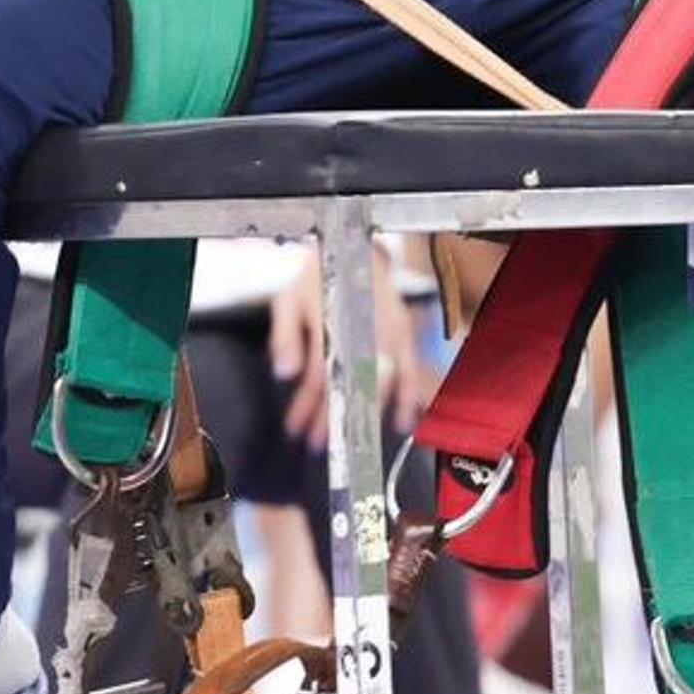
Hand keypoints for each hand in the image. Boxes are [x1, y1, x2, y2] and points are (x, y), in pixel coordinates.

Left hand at [269, 245, 422, 445]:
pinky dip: (408, 399)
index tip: (296, 428)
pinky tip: (401, 424)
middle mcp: (366, 332)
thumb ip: (285, 336)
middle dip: (333, 421)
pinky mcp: (406, 333)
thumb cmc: (319, 276)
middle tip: (317, 445)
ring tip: (349, 442)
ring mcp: (391, 334)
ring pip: (380, 386)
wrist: (356, 248)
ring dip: (363, 418)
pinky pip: (410, 371)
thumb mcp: (289, 300)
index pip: (321, 377)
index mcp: (333, 324)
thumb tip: (283, 373)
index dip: (308, 406)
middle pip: (351, 387)